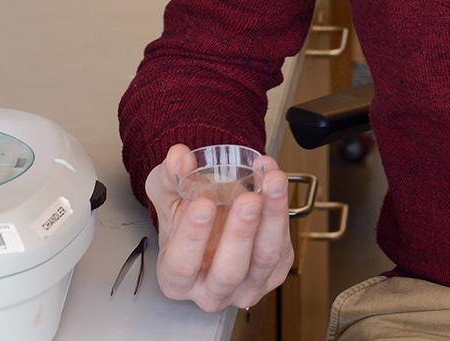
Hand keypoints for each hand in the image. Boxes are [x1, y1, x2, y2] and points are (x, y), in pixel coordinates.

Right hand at [145, 144, 293, 312]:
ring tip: (273, 182)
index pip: (182, 265)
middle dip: (240, 234)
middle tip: (248, 199)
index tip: (202, 204)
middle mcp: (211, 292)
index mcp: (176, 279)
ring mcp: (245, 286)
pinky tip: (275, 181)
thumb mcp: (167, 192)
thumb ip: (169, 176)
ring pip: (264, 260)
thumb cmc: (185, 213)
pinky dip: (282, 211)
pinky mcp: (274, 273)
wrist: (213, 214)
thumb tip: (180, 158)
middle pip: (228, 271)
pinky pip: (282, 247)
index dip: (192, 237)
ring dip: (272, 218)